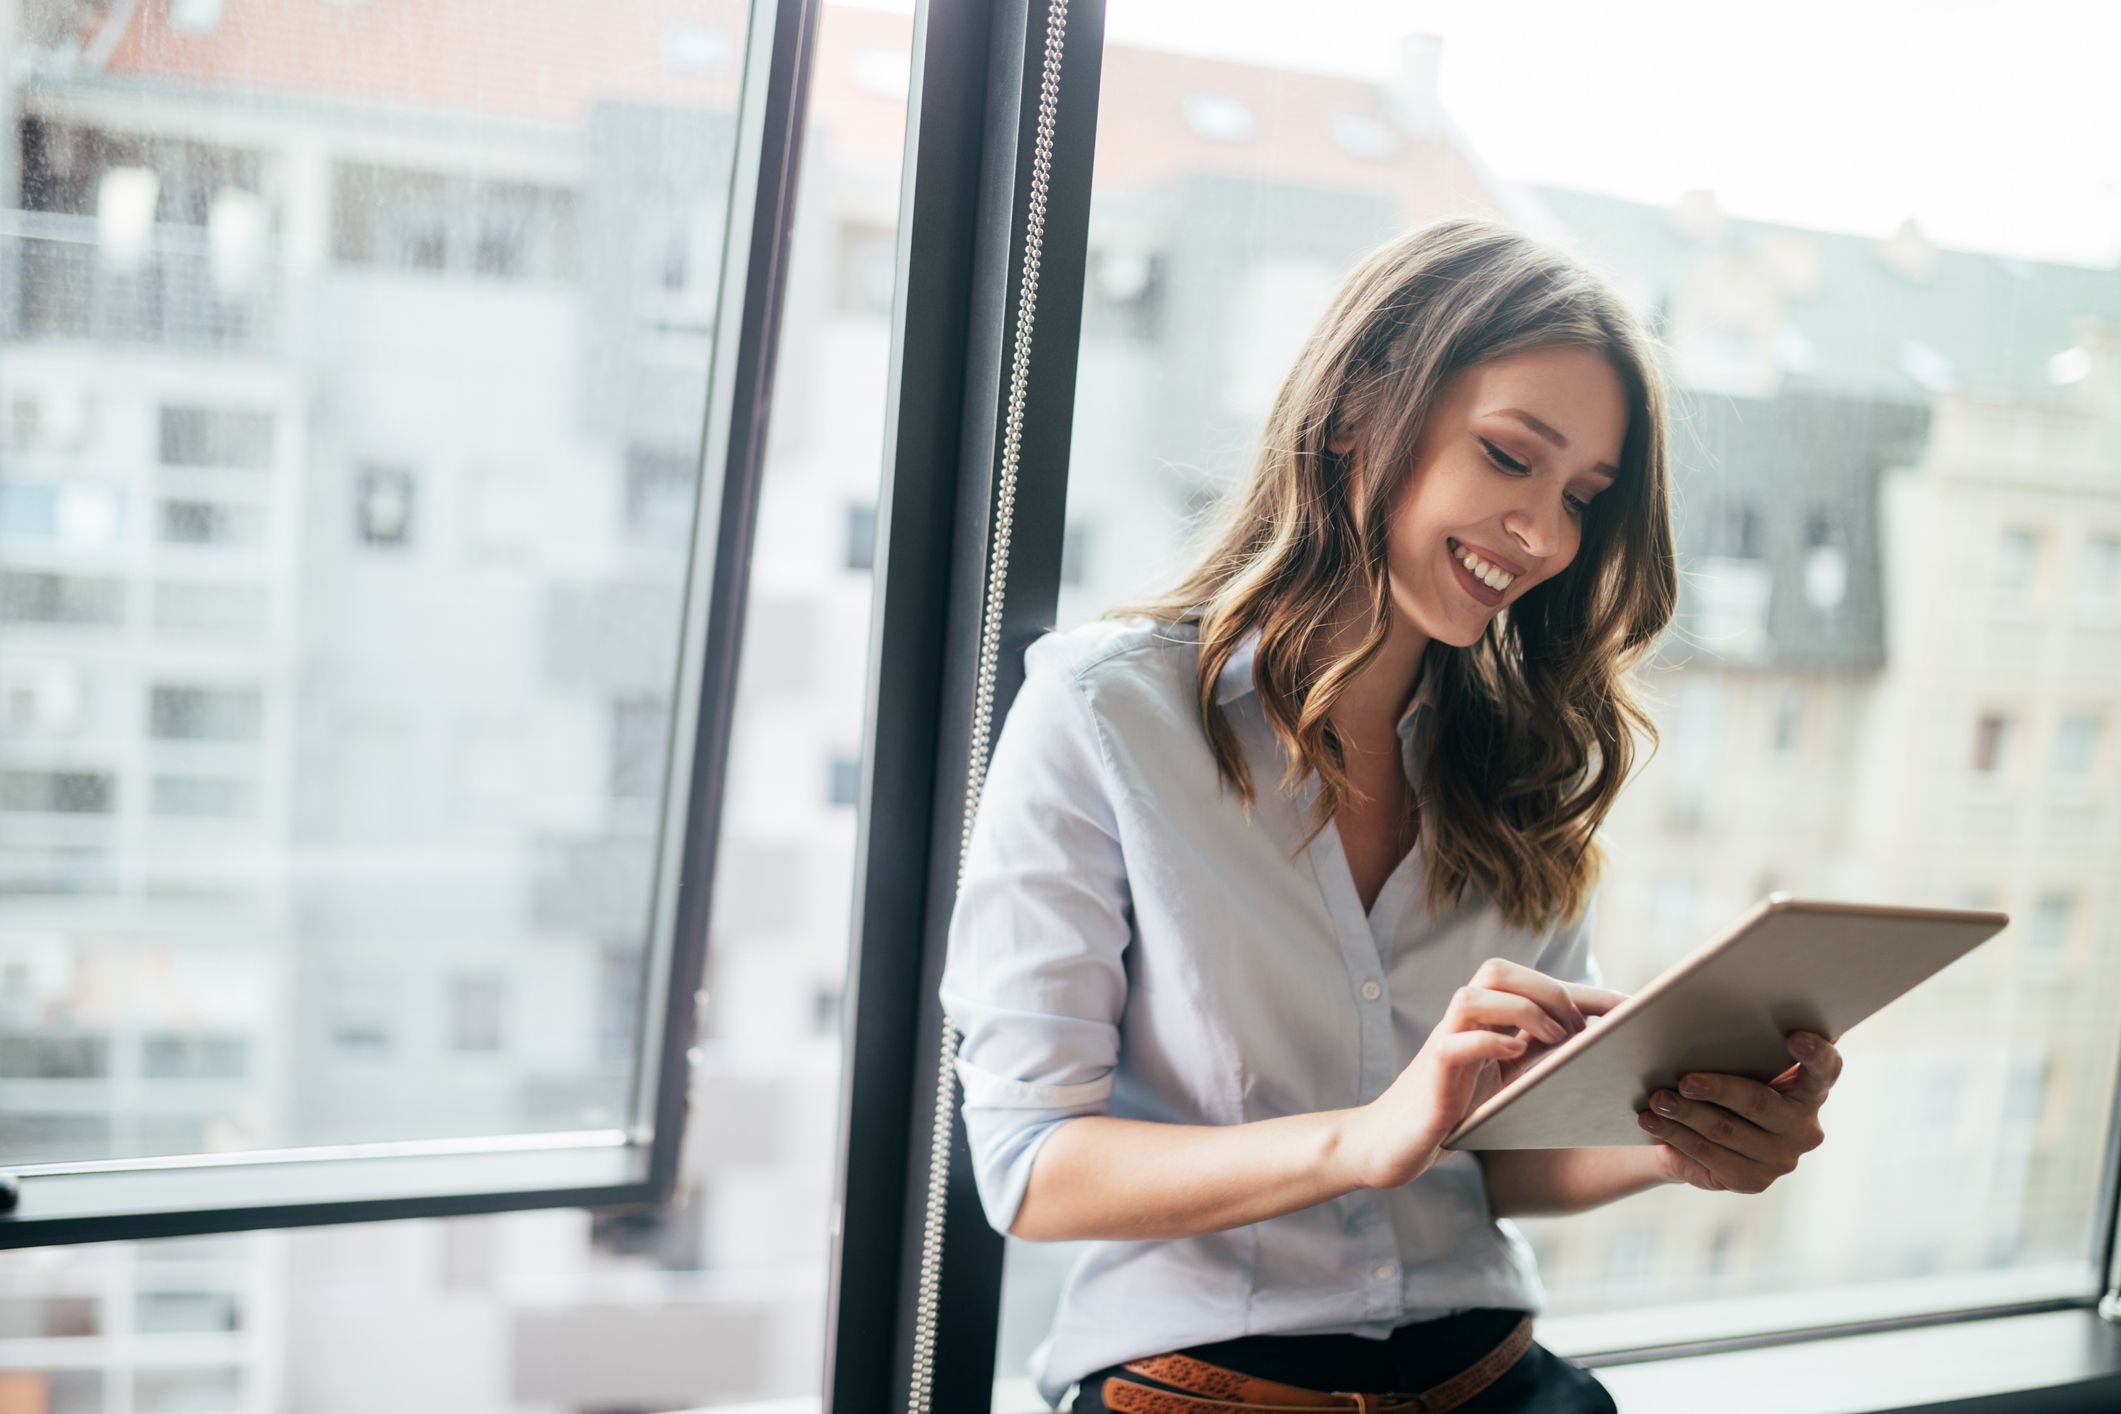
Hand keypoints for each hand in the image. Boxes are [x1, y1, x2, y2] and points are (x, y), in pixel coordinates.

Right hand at [1337, 957, 1628, 1190]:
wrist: (1390, 1145)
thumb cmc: (1453, 1114)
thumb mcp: (1506, 1086)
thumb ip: (1538, 1064)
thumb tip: (1601, 1056)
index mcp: (1485, 1022)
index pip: (1534, 985)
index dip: (1585, 992)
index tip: (1632, 1009)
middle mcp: (1462, 1024)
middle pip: (1498, 971)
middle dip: (1549, 991)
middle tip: (1579, 1031)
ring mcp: (1444, 1044)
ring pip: (1474, 996)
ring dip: (1522, 1010)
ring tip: (1555, 1039)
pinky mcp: (1431, 1074)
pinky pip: (1456, 1042)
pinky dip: (1490, 1042)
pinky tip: (1516, 1056)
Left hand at [1636, 1032, 1840, 1192]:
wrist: (1701, 1134)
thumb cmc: (1723, 1079)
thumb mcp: (1736, 1059)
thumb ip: (1740, 1036)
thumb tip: (1703, 995)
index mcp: (1811, 1088)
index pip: (1825, 1069)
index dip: (1814, 1053)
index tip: (1794, 1036)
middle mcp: (1804, 1126)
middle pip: (1760, 1102)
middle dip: (1718, 1089)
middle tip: (1684, 1080)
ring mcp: (1782, 1158)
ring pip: (1726, 1130)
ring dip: (1686, 1114)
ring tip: (1657, 1099)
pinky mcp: (1753, 1180)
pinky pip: (1709, 1156)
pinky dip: (1676, 1135)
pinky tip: (1652, 1122)